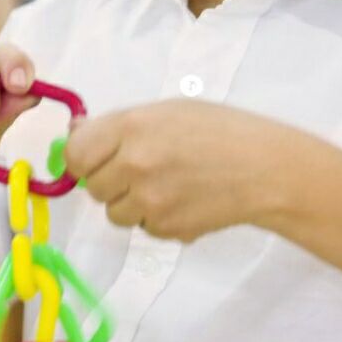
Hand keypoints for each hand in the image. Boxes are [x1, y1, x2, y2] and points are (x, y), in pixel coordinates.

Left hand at [64, 99, 292, 241]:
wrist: (266, 168)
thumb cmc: (221, 130)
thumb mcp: (167, 111)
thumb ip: (119, 126)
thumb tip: (75, 137)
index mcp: (132, 127)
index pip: (76, 154)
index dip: (83, 158)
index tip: (96, 159)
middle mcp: (135, 164)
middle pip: (94, 187)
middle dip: (112, 181)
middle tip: (143, 169)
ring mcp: (150, 201)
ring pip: (116, 213)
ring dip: (133, 203)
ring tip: (169, 185)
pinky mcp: (166, 229)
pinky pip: (145, 227)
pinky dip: (158, 218)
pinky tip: (186, 200)